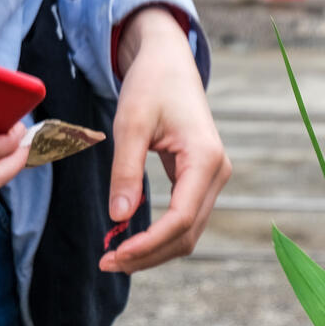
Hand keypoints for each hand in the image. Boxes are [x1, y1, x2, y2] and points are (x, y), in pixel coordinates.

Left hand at [102, 7, 230, 272]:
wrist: (168, 63)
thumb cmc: (150, 86)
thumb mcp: (130, 123)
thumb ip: (125, 171)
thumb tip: (118, 217)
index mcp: (205, 159)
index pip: (181, 218)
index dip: (150, 243)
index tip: (116, 254)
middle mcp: (217, 173)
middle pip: (187, 234)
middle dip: (149, 254)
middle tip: (107, 263)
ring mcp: (213, 179)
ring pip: (188, 232)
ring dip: (154, 250)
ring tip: (116, 256)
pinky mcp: (201, 181)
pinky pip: (184, 219)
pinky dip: (159, 236)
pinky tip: (131, 240)